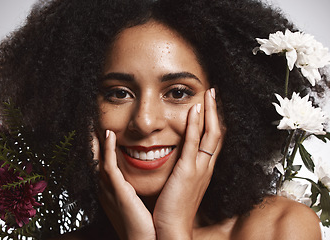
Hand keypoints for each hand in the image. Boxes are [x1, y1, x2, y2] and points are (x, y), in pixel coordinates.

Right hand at [96, 131, 155, 239]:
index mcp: (109, 190)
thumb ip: (130, 189)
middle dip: (91, 140)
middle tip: (89, 122)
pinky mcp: (119, 191)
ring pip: (98, 159)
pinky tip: (109, 135)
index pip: (100, 163)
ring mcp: (110, 190)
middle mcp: (105, 188)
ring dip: (96, 140)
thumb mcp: (133, 203)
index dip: (97, 146)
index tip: (98, 130)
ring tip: (93, 122)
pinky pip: (109, 166)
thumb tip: (135, 179)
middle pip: (94, 159)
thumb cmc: (142, 225)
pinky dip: (108, 149)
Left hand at [153, 89, 222, 239]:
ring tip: (209, 94)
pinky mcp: (187, 172)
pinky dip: (195, 126)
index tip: (211, 105)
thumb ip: (184, 170)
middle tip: (214, 93)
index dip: (214, 121)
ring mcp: (199, 169)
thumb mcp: (182, 185)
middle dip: (216, 112)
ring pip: (210, 135)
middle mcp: (206, 167)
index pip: (213, 140)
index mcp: (204, 170)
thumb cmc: (175, 209)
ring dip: (210, 113)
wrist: (172, 229)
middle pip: (217, 133)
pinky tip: (195, 110)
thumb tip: (180, 158)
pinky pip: (193, 144)